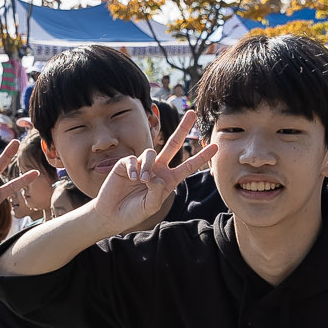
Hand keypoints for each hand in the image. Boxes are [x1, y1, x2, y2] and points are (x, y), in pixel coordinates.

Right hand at [86, 109, 214, 236]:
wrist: (112, 214)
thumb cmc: (134, 211)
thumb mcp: (151, 206)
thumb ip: (158, 191)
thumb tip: (155, 175)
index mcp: (168, 180)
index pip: (188, 166)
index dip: (201, 157)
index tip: (214, 147)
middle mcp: (158, 169)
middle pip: (173, 144)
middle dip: (183, 129)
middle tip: (192, 113)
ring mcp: (143, 165)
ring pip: (152, 153)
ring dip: (148, 166)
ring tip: (142, 180)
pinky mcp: (127, 163)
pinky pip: (134, 159)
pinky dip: (134, 168)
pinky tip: (130, 177)